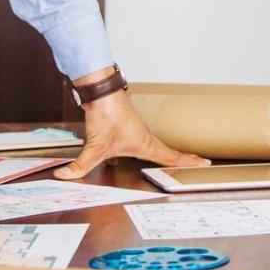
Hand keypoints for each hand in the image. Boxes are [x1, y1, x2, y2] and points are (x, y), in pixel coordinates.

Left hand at [54, 84, 207, 180]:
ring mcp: (137, 132)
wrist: (101, 93)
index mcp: (145, 144)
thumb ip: (80, 165)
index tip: (204, 163)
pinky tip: (137, 156)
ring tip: (178, 162)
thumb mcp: (95, 146)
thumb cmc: (107, 114)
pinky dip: (149, 150)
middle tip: (200, 163)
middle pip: (169, 152)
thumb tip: (65, 177)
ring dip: (169, 154)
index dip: (188, 161)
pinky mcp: (126, 129)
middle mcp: (145, 138)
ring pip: (156, 147)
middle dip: (184, 159)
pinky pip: (143, 143)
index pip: (171, 157)